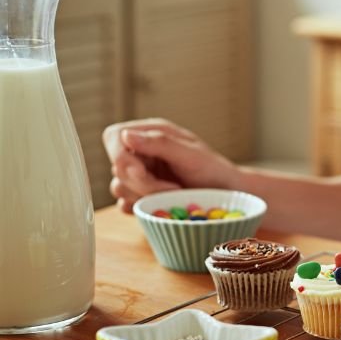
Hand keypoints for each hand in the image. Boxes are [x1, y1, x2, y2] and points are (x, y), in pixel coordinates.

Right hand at [102, 118, 239, 212]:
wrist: (226, 194)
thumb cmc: (213, 169)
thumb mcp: (191, 154)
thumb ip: (160, 143)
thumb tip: (126, 135)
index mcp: (150, 132)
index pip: (114, 137)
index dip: (121, 157)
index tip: (141, 173)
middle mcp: (141, 150)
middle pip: (117, 167)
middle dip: (143, 183)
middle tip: (172, 188)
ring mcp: (139, 173)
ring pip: (119, 187)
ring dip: (144, 196)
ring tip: (174, 194)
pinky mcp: (140, 194)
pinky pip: (124, 204)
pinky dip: (140, 207)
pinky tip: (160, 205)